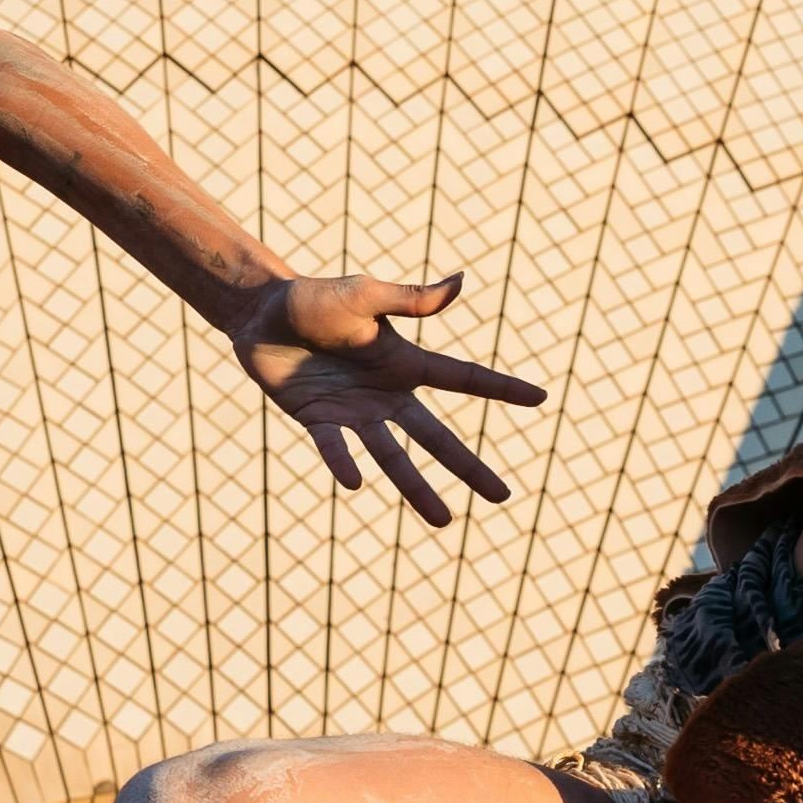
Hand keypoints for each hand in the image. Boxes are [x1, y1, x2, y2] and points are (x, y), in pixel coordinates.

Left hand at [231, 273, 542, 527]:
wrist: (261, 313)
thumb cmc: (314, 298)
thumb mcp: (364, 294)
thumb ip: (410, 299)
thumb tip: (463, 281)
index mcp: (405, 362)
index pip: (463, 378)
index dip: (502, 389)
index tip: (541, 399)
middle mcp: (387, 394)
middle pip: (436, 437)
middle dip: (469, 466)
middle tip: (503, 496)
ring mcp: (354, 412)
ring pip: (393, 457)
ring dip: (417, 488)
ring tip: (444, 522)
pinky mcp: (318, 421)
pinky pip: (334, 448)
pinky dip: (344, 464)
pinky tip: (356, 484)